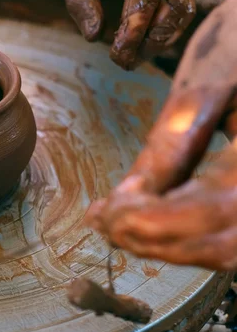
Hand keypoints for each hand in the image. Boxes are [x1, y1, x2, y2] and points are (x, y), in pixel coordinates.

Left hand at [55, 0, 195, 69]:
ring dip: (160, 40)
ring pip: (183, 8)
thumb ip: (79, 0)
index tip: (116, 54)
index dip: (133, 30)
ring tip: (132, 58)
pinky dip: (165, 29)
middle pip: (173, 5)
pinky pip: (182, 4)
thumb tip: (94, 36)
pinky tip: (142, 44)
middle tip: (123, 62)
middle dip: (149, 41)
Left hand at [87, 0, 236, 269]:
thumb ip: (171, 142)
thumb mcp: (206, 81)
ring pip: (229, 250)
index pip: (214, 207)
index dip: (155, 222)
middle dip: (156, 241)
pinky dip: (188, 237)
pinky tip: (148, 224)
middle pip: (224, 245)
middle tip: (107, 225)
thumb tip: (128, 195)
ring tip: (119, 227)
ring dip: (170, 246)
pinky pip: (232, 234)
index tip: (108, 214)